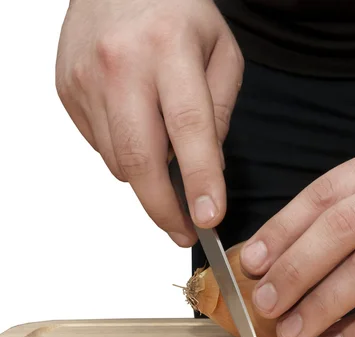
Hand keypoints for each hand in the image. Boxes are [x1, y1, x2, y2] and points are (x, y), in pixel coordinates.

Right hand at [55, 0, 243, 245]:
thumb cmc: (178, 13)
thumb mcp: (222, 53)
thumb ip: (220, 110)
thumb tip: (209, 167)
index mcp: (168, 47)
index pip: (188, 127)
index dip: (200, 179)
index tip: (210, 217)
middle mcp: (121, 64)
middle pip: (140, 158)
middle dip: (164, 208)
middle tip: (185, 231)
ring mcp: (86, 79)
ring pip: (118, 160)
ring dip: (147, 176)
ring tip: (167, 160)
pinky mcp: (67, 91)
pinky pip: (101, 145)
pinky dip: (125, 151)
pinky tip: (138, 126)